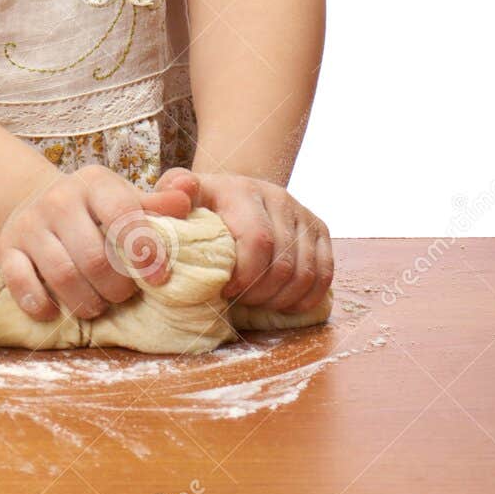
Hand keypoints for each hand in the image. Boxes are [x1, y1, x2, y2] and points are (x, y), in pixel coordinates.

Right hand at [0, 164, 201, 323]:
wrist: (33, 202)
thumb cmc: (92, 210)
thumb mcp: (123, 199)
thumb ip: (156, 206)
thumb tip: (187, 198)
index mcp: (95, 183)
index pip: (123, 214)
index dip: (144, 250)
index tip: (160, 278)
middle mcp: (59, 199)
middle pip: (93, 258)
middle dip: (116, 288)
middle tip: (123, 295)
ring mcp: (30, 224)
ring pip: (62, 275)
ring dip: (86, 302)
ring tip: (98, 306)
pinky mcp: (7, 248)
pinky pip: (22, 284)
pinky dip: (42, 305)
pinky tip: (56, 311)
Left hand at [175, 169, 332, 313]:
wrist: (234, 191)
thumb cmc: (200, 204)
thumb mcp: (177, 196)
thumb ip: (169, 195)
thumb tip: (179, 195)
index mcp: (241, 191)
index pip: (258, 241)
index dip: (244, 276)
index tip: (223, 290)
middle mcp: (277, 197)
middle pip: (282, 264)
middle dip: (259, 294)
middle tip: (239, 300)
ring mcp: (302, 213)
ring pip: (305, 273)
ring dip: (280, 299)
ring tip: (256, 301)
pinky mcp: (319, 229)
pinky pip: (325, 274)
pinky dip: (305, 298)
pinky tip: (282, 303)